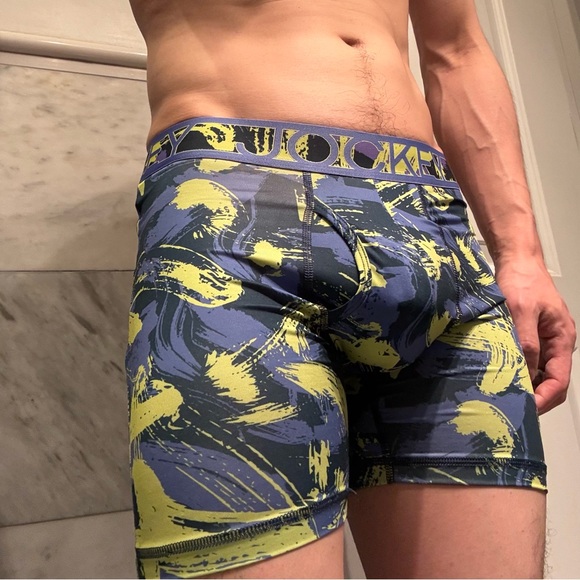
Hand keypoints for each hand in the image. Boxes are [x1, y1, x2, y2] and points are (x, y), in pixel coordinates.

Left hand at [494, 256, 575, 413]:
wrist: (517, 261)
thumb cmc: (522, 281)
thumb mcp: (522, 312)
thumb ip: (526, 342)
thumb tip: (525, 374)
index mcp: (562, 339)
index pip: (560, 380)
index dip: (545, 398)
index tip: (526, 409)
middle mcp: (556, 344)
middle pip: (551, 381)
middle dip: (536, 397)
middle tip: (512, 409)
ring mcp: (544, 341)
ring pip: (539, 374)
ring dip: (526, 386)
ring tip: (505, 397)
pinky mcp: (530, 336)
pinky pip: (528, 361)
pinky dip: (518, 372)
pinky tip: (502, 378)